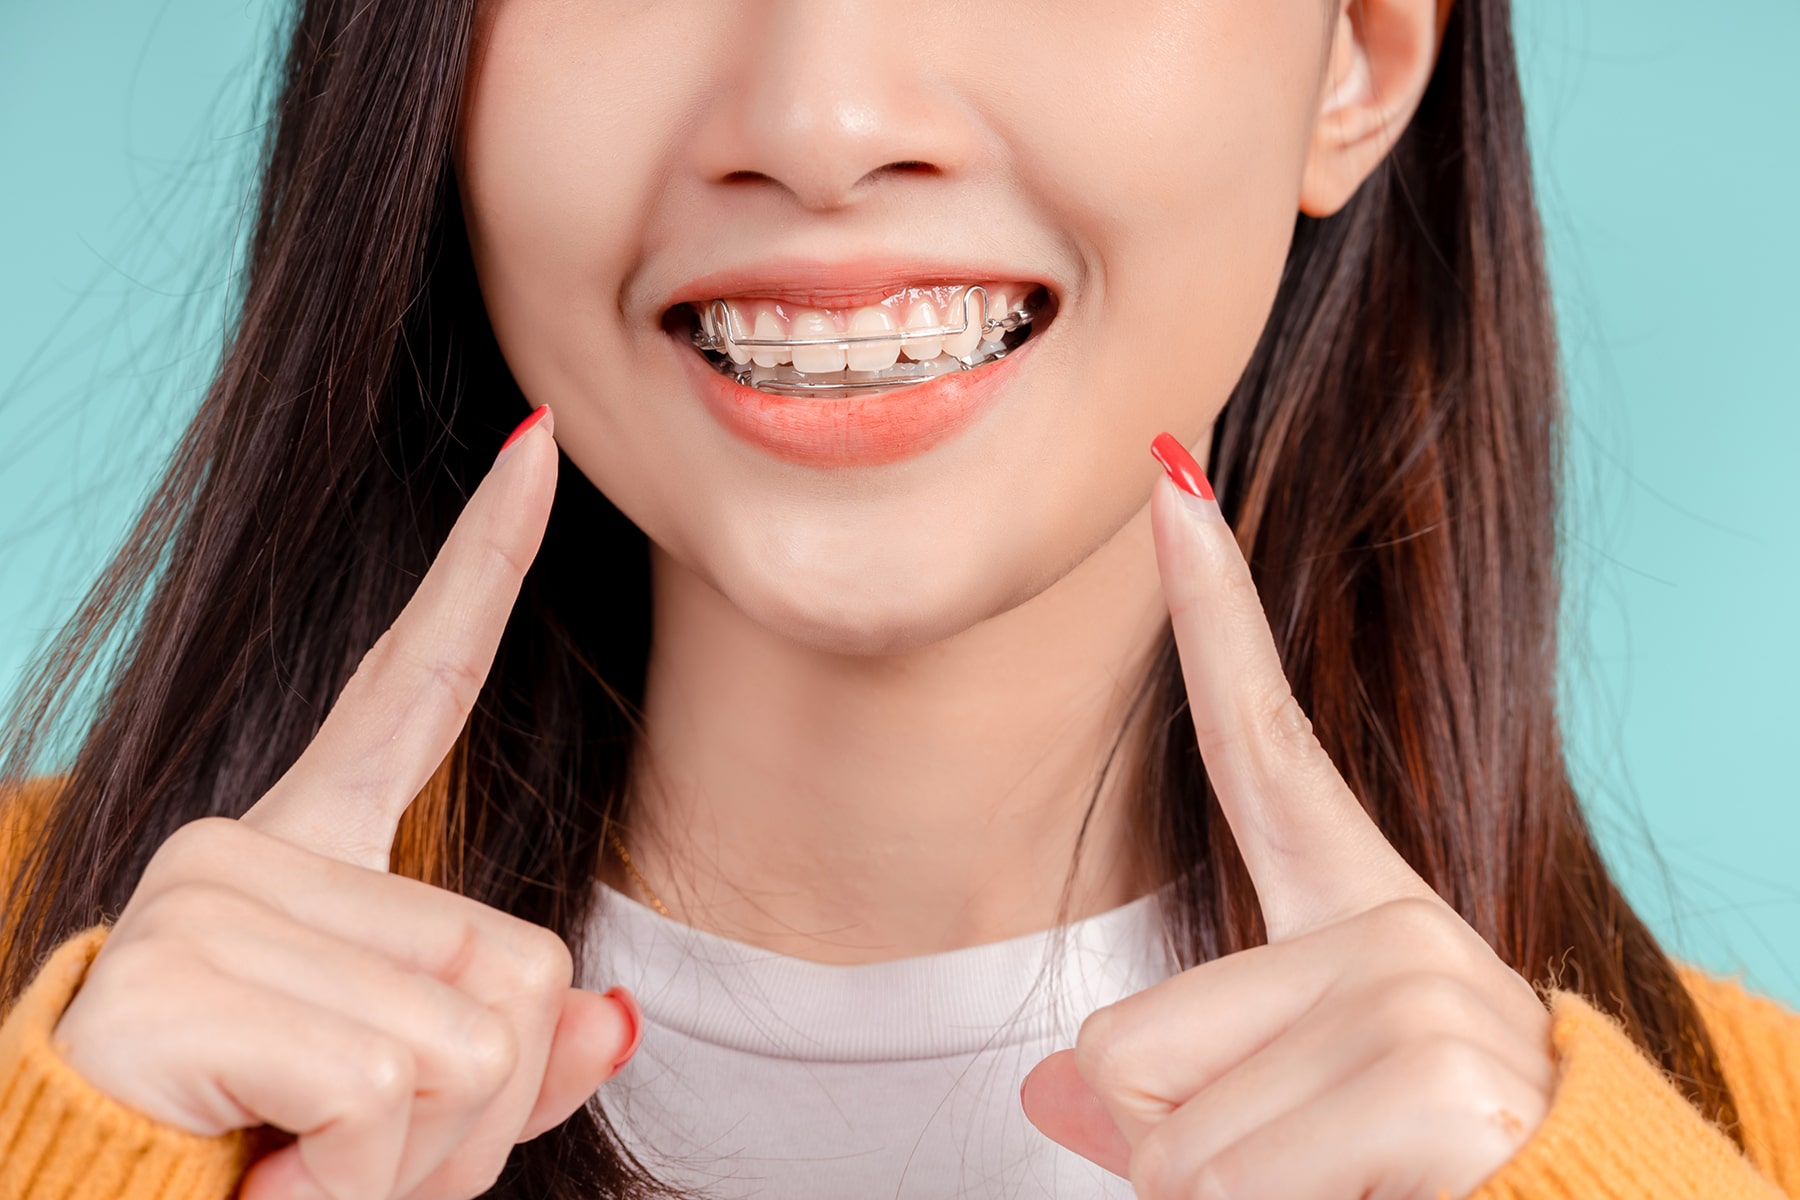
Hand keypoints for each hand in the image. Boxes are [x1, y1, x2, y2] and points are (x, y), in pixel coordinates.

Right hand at [52, 408, 638, 1199]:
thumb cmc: (255, 1156)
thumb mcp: (410, 1111)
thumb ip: (514, 1054)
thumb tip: (620, 1016)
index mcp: (304, 855)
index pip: (413, 683)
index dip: (484, 565)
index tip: (536, 445)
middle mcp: (244, 849)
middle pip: (515, 959)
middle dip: (477, 1102)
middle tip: (351, 1145)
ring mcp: (204, 901)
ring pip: (468, 1037)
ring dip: (419, 1153)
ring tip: (304, 1162)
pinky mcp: (175, 977)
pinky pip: (388, 1082)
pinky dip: (360, 1173)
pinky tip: (265, 1172)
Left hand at [1020, 435, 1554, 1199]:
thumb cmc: (1431, 1181)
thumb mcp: (1290, 1117)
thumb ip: (1181, 1080)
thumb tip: (1043, 1097)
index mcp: (1362, 919)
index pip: (1262, 743)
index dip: (1209, 612)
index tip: (1170, 482)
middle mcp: (1395, 933)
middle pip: (1123, 1045)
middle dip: (1178, 1148)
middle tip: (1308, 1176)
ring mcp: (1415, 993)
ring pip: (1163, 1135)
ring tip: (1343, 1199)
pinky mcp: (1429, 1076)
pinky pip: (1222, 1181)